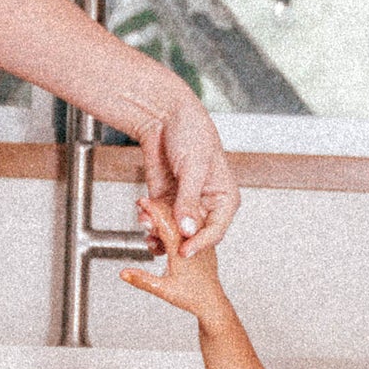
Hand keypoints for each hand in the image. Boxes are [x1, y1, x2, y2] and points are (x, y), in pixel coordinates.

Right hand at [119, 196, 237, 325]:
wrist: (212, 302)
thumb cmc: (192, 297)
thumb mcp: (164, 290)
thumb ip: (142, 280)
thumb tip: (123, 273)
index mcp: (181, 250)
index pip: (165, 222)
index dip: (152, 209)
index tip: (141, 201)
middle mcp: (191, 242)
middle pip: (173, 216)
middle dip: (156, 207)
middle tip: (141, 204)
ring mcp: (197, 241)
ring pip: (181, 221)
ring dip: (165, 214)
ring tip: (151, 214)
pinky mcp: (200, 244)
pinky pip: (188, 226)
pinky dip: (175, 221)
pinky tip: (167, 222)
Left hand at [137, 94, 238, 254]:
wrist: (164, 115)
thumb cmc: (190, 132)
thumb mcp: (193, 167)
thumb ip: (189, 200)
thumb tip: (189, 230)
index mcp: (224, 197)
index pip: (216, 230)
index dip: (200, 244)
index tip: (184, 252)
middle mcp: (206, 204)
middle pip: (193, 236)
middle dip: (176, 240)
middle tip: (161, 241)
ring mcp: (184, 204)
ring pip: (174, 232)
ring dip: (160, 233)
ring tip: (148, 227)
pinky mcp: (165, 200)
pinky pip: (159, 221)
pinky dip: (150, 224)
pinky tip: (143, 219)